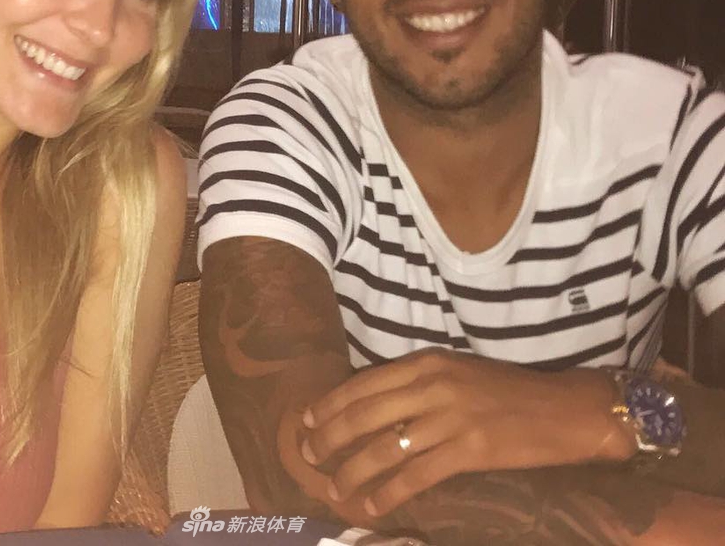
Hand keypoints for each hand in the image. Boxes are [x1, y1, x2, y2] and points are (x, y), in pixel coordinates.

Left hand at [300, 349, 625, 517]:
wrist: (563, 409)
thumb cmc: (507, 391)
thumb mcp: (456, 373)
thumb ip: (417, 384)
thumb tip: (373, 407)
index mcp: (426, 362)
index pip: (362, 384)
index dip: (329, 404)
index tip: (305, 420)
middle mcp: (431, 385)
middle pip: (363, 414)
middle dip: (329, 438)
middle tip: (308, 456)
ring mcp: (449, 418)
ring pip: (383, 447)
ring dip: (352, 471)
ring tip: (334, 487)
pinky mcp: (468, 450)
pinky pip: (415, 475)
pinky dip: (387, 492)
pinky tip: (371, 505)